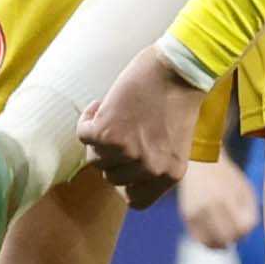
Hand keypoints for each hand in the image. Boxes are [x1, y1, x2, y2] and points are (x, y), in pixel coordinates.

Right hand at [78, 45, 207, 208]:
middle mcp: (149, 169)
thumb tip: (121, 168)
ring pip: (95, 158)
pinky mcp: (107, 133)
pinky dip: (87, 119)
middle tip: (124, 124)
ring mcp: (127, 153)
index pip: (135, 199)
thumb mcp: (174, 140)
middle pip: (111, 176)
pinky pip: (83, 134)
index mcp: (170, 174)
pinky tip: (100, 104)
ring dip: (100, 135)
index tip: (127, 159)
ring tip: (115, 111)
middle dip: (113, 152)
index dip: (127, 179)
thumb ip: (153, 160)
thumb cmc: (179, 94)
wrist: (181, 64)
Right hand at [178, 150, 259, 248]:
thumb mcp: (243, 186)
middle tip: (236, 233)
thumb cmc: (226, 176)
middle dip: (235, 238)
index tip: (245, 226)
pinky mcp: (186, 217)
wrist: (200, 162)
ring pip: (213, 243)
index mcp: (228, 196)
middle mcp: (210, 206)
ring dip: (222, 244)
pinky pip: (200, 240)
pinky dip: (209, 242)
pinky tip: (214, 236)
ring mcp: (196, 213)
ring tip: (225, 236)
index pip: (242, 227)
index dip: (246, 230)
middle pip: (228, 237)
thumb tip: (247, 233)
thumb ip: (249, 209)